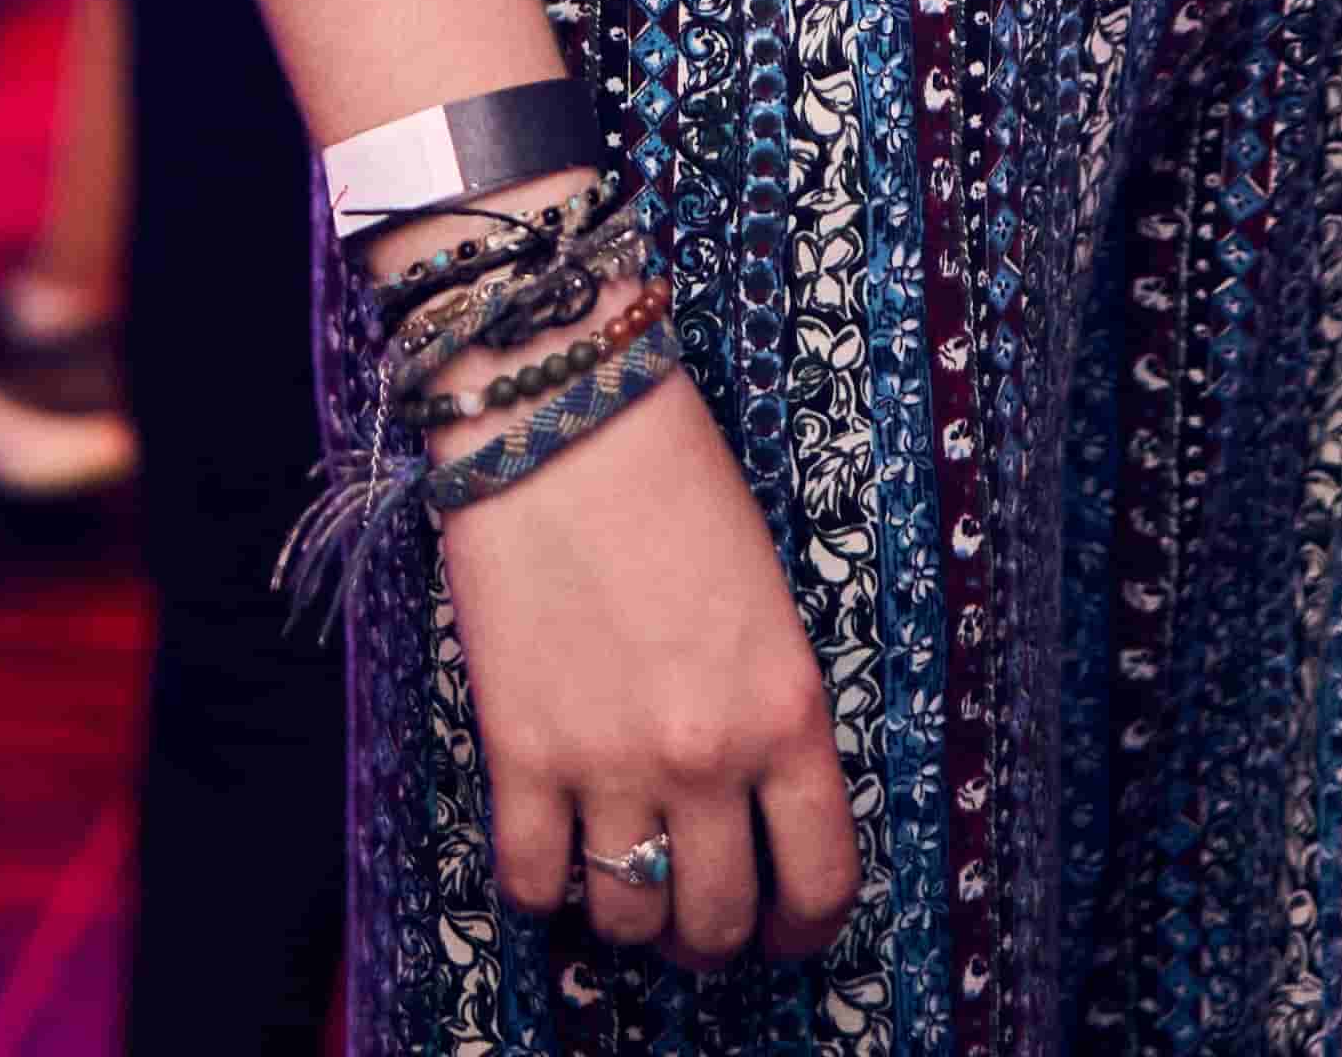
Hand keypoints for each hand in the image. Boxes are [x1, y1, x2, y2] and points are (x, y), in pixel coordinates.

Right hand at [439, 363, 859, 974]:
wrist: (563, 410)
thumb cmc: (674, 478)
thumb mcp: (766, 599)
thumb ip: (764, 709)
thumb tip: (745, 805)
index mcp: (787, 708)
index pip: (821, 880)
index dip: (804, 923)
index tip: (784, 925)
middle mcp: (708, 754)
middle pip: (718, 921)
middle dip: (710, 931)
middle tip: (692, 903)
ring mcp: (609, 760)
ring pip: (628, 922)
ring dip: (627, 914)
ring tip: (619, 873)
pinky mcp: (521, 752)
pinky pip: (532, 884)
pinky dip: (542, 886)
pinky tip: (551, 844)